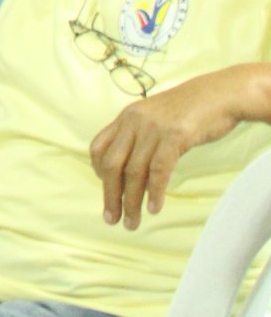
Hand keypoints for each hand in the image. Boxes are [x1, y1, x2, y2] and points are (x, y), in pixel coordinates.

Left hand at [89, 66, 253, 228]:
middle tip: (112, 219)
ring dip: (131, 201)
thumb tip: (129, 166)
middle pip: (112, 164)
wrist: (218, 94)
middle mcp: (134, 122)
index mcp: (126, 117)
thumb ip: (139, 136)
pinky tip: (153, 208)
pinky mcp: (175, 136)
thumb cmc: (188, 110)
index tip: (108, 191)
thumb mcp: (154, 118)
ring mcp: (153, 128)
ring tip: (132, 222)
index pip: (98, 147)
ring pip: (134, 171)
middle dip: (110, 195)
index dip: (98, 172)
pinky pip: (159, 169)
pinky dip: (154, 192)